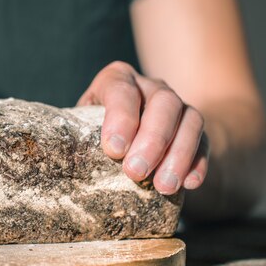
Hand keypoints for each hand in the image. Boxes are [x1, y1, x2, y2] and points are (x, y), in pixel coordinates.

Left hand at [78, 61, 208, 194]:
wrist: (120, 127)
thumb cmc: (91, 127)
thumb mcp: (80, 123)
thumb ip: (75, 134)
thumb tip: (61, 159)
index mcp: (117, 78)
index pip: (121, 90)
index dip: (120, 119)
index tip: (113, 149)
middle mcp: (151, 86)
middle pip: (163, 104)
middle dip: (151, 140)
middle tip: (135, 172)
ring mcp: (177, 104)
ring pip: (189, 121)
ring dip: (178, 155)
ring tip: (163, 187)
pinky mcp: (193, 127)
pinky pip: (204, 141)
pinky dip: (198, 163)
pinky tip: (189, 184)